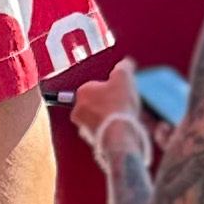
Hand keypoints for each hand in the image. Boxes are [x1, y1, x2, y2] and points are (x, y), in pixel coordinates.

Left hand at [69, 60, 149, 175]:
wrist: (118, 136)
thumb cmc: (118, 106)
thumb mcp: (124, 76)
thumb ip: (124, 66)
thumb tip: (125, 64)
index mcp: (82, 92)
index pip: (96, 86)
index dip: (111, 88)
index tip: (120, 91)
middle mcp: (78, 110)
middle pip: (97, 102)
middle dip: (110, 102)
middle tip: (123, 104)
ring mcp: (84, 127)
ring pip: (99, 117)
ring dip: (111, 116)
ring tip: (125, 116)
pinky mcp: (92, 140)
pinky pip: (103, 130)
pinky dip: (111, 129)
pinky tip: (122, 128)